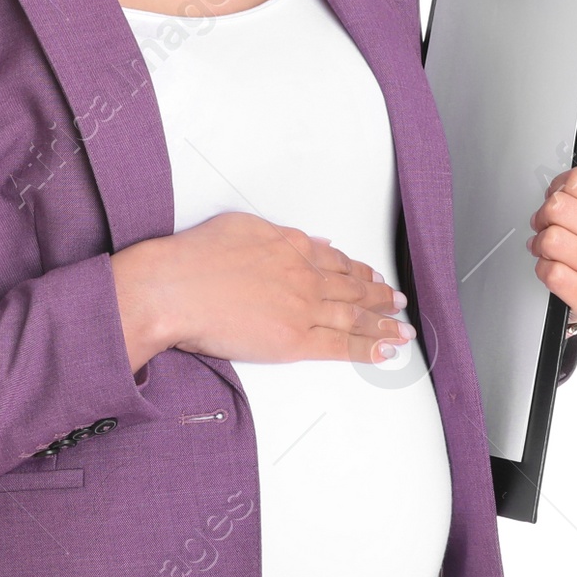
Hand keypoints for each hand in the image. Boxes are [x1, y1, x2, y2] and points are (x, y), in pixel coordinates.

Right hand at [110, 211, 410, 371]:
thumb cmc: (192, 259)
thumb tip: (297, 240)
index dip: (356, 270)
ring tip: (402, 328)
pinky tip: (386, 350)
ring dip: (384, 322)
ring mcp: (303, 307)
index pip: (333, 260)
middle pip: (352, 287)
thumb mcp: (237, 226)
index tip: (370, 276)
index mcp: (289, 244)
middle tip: (397, 301)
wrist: (174, 288)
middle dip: (379, 295)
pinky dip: (368, 347)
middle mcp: (303, 274)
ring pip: (355, 315)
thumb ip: (273, 235)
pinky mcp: (295, 340)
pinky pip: (341, 345)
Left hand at [527, 133, 576, 323]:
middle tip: (555, 223)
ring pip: (551, 239)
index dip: (563, 186)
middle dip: (547, 214)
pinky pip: (551, 272)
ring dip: (543, 242)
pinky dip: (545, 268)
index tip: (569, 197)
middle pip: (559, 208)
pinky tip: (559, 267)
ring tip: (555, 246)